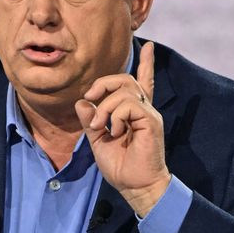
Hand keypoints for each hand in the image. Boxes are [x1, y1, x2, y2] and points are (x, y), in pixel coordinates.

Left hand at [75, 41, 169, 215]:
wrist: (135, 186)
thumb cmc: (121, 167)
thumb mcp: (98, 141)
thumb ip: (91, 121)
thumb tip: (82, 102)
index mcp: (134, 113)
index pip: (142, 82)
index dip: (146, 64)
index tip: (148, 46)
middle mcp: (143, 110)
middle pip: (125, 79)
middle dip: (103, 83)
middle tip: (90, 97)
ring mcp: (148, 114)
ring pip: (124, 90)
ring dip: (105, 106)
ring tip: (102, 126)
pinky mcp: (151, 121)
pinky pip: (129, 105)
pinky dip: (115, 115)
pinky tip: (115, 131)